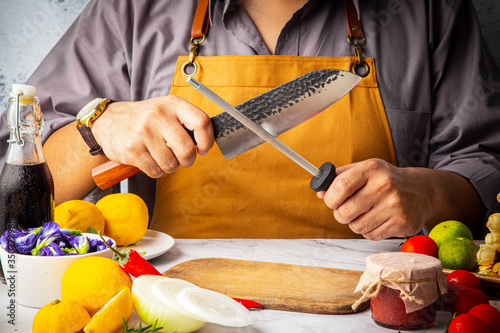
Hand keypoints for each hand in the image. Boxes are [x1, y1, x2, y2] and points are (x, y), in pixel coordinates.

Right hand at [91, 96, 213, 177]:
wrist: (110, 121)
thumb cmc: (147, 119)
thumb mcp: (168, 110)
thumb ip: (188, 122)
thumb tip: (207, 143)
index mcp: (173, 104)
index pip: (201, 122)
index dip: (207, 141)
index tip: (203, 149)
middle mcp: (158, 116)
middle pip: (187, 150)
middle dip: (188, 160)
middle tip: (181, 157)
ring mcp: (143, 133)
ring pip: (171, 164)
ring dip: (170, 166)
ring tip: (162, 155)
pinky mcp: (132, 150)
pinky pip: (156, 171)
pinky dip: (156, 170)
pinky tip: (150, 159)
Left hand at [317, 159, 434, 239]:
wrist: (422, 191)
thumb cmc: (386, 180)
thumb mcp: (364, 169)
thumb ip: (339, 178)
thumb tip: (319, 191)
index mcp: (372, 169)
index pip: (340, 186)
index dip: (330, 198)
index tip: (331, 201)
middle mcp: (384, 186)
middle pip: (344, 212)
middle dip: (340, 214)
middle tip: (348, 209)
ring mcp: (395, 206)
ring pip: (356, 227)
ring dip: (355, 223)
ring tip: (366, 213)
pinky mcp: (402, 223)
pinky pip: (371, 235)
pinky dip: (369, 230)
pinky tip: (379, 219)